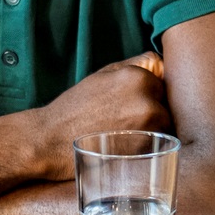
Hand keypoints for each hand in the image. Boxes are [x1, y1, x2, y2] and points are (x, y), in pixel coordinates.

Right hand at [29, 53, 170, 179]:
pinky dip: (147, 145)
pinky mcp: (145, 149)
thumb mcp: (103, 74)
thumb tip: (161, 65)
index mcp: (138, 76)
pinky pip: (158, 144)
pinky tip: (125, 146)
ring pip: (164, 125)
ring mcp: (148, 126)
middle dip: (151, 111)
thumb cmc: (75, 107)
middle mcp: (147, 99)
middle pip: (165, 104)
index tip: (130, 103)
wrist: (49, 140)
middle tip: (123, 120)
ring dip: (152, 129)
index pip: (162, 82)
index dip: (147, 93)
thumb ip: (135, 66)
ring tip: (123, 134)